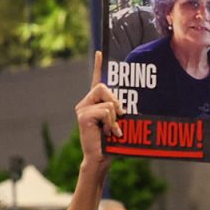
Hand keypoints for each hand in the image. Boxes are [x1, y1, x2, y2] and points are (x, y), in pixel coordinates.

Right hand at [76, 51, 122, 170]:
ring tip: (113, 130)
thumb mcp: (119, 122)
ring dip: (115, 118)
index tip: (100, 51)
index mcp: (94, 102)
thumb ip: (119, 110)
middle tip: (120, 117)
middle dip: (116, 101)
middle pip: (103, 87)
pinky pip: (105, 111)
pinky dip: (112, 123)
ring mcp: (82, 109)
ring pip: (107, 102)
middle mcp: (85, 103)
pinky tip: (109, 133)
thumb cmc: (112, 142)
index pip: (96, 80)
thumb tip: (127, 105)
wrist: (101, 159)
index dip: (98, 65)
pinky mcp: (83, 116)